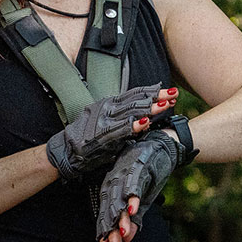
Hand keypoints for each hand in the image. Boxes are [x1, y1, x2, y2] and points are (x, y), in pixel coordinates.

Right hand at [46, 86, 176, 180]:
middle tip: (174, 94)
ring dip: (149, 108)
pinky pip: (119, 130)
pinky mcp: (100, 135)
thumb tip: (146, 112)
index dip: (153, 91)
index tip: (171, 90)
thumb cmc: (88, 136)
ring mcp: (103, 120)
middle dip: (157, 97)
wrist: (66, 151)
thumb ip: (124, 115)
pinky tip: (144, 123)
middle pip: (136, 100)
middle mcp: (107, 108)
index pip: (135, 93)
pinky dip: (133, 125)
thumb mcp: (106, 120)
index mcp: (109, 103)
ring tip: (165, 105)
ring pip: (130, 112)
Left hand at [96, 130, 192, 241]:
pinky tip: (133, 207)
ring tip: (123, 231)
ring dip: (121, 214)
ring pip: (120, 197)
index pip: (106, 213)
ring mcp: (126, 172)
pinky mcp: (139, 165)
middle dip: (111, 228)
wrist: (163, 145)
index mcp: (113, 188)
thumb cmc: (150, 171)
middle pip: (110, 208)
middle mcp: (115, 180)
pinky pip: (134, 182)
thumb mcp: (142, 199)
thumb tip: (127, 238)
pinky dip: (133, 195)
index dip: (105, 231)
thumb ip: (134, 218)